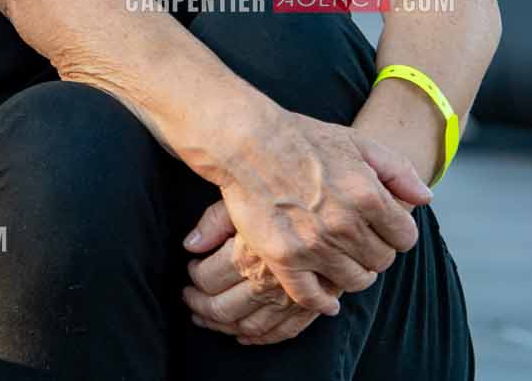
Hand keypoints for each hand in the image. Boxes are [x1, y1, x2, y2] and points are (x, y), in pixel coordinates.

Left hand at [180, 201, 320, 345]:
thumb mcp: (245, 196)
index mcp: (247, 255)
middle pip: (222, 308)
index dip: (194, 276)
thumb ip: (215, 221)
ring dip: (224, 326)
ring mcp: (290, 299)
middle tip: (190, 297)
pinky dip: (261, 338)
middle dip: (200, 306)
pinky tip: (244, 335)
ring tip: (208, 316)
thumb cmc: (286, 194)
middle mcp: (267, 282)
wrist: (341, 203)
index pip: (207, 279)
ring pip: (249, 326)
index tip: (191, 268)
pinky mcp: (311, 306)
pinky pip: (283, 333)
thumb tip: (190, 245)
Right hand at [194, 108, 431, 314]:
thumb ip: (397, 169)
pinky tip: (328, 299)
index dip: (396, 233)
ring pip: (354, 280)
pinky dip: (323, 302)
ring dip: (352, 272)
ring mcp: (314, 244)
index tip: (381, 228)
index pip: (405, 238)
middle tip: (357, 241)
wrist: (245, 141)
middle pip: (381, 261)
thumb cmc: (301, 137)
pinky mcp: (284, 258)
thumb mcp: (356, 141)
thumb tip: (425, 199)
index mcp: (367, 195)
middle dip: (374, 251)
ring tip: (340, 258)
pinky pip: (312, 297)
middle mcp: (345, 224)